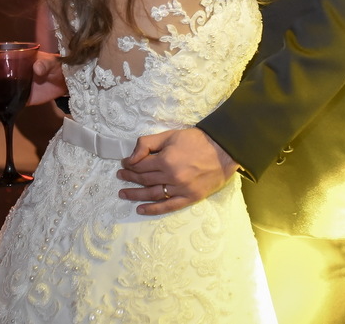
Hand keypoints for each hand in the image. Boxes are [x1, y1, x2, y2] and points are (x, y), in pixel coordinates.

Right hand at [0, 50, 65, 120]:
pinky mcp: (21, 100)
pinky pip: (7, 107)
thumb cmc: (57, 67)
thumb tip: (37, 68)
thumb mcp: (51, 63)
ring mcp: (15, 88)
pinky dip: (0, 114)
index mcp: (16, 61)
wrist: (66, 82)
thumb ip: (44, 65)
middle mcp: (11, 74)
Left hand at [116, 128, 237, 214]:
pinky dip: (153, 209)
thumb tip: (131, 157)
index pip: (140, 165)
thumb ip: (148, 143)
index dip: (129, 164)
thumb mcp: (170, 135)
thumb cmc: (197, 140)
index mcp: (166, 160)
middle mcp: (171, 177)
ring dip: (136, 195)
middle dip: (130, 178)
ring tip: (123, 194)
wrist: (223, 151)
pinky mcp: (190, 198)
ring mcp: (180, 189)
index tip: (124, 164)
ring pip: (152, 194)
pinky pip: (168, 206)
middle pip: (144, 180)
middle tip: (120, 177)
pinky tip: (140, 209)